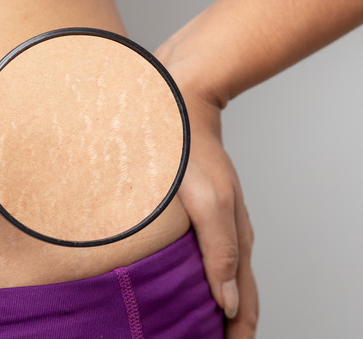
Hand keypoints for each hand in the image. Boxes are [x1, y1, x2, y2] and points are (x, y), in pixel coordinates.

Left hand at [176, 89, 258, 337]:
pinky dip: (207, 285)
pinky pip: (211, 260)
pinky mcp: (204, 215)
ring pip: (225, 281)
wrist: (182, 110)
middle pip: (238, 298)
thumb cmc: (192, 155)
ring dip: (219, 311)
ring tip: (204, 332)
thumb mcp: (209, 204)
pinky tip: (192, 288)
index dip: (237, 335)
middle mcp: (231, 238)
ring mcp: (219, 226)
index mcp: (236, 241)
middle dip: (231, 330)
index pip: (243, 305)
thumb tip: (227, 303)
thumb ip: (219, 253)